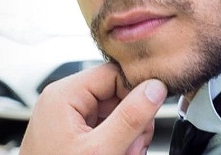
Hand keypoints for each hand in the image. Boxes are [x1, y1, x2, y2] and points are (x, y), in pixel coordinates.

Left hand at [20, 63, 167, 154]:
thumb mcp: (99, 151)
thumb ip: (130, 117)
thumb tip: (156, 87)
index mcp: (64, 94)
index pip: (115, 72)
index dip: (137, 90)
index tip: (150, 111)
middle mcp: (65, 100)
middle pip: (117, 92)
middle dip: (133, 118)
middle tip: (137, 144)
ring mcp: (69, 117)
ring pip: (116, 110)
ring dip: (129, 132)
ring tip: (129, 153)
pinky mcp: (75, 133)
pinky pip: (107, 125)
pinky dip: (119, 139)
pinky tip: (122, 153)